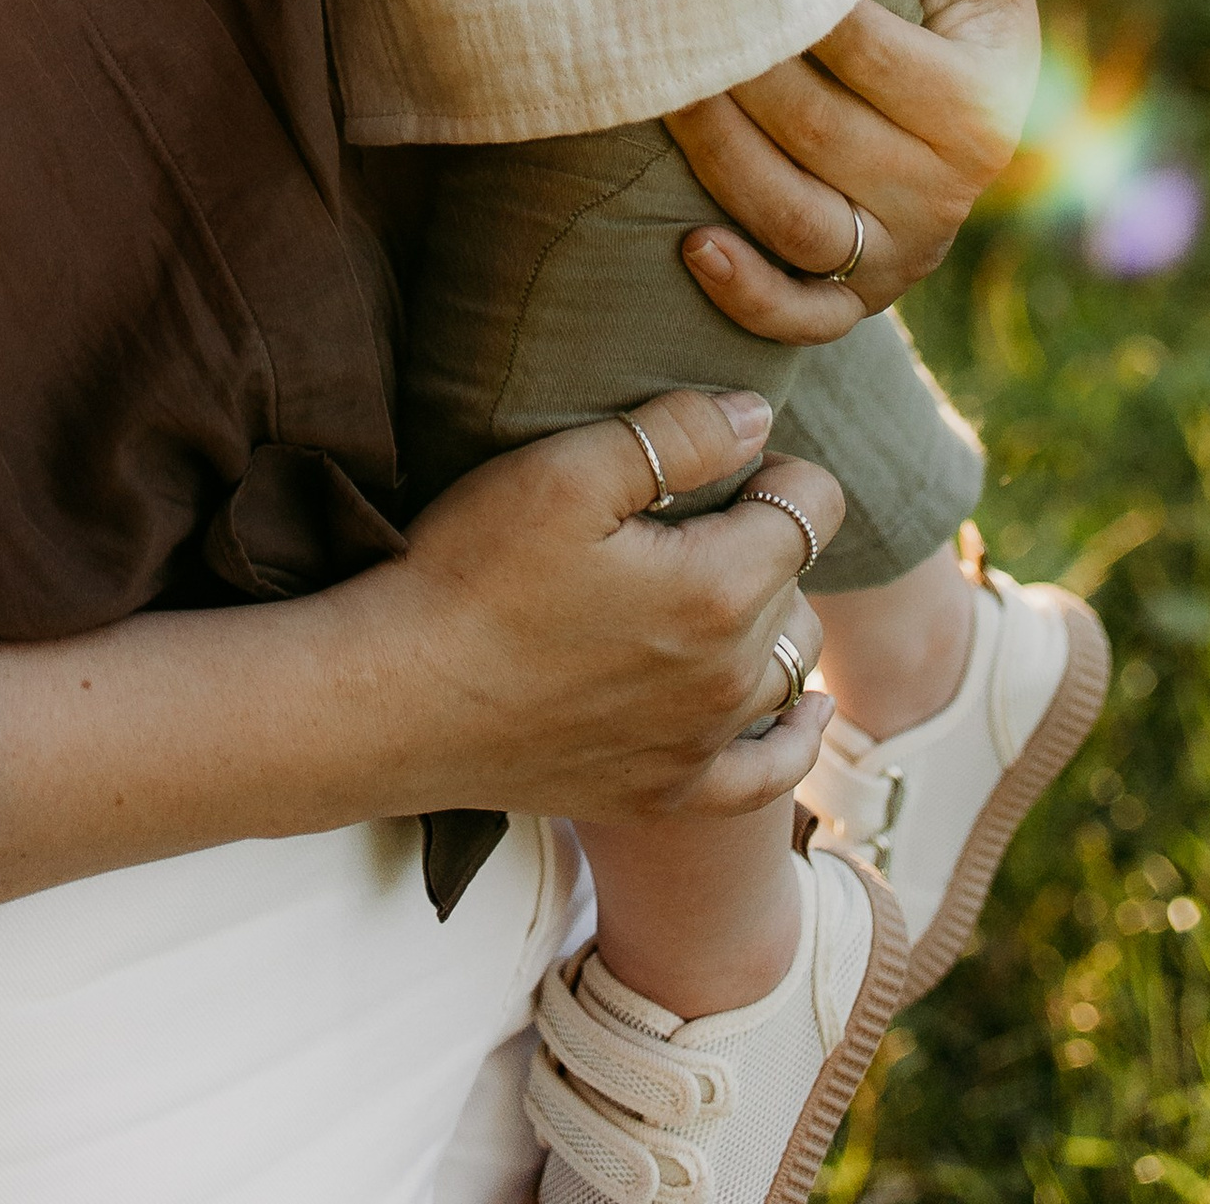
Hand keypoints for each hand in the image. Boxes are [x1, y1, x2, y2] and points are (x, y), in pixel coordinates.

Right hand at [367, 389, 840, 825]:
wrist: (397, 698)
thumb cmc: (471, 572)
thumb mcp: (564, 471)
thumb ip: (676, 434)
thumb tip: (757, 417)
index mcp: (718, 589)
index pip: (811, 506)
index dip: (772, 465)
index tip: (713, 460)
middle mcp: (730, 678)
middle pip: (799, 584)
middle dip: (763, 540)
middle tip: (681, 519)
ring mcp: (701, 745)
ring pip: (790, 667)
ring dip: (767, 621)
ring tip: (708, 587)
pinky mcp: (665, 792)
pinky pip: (769, 774)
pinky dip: (797, 739)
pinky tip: (807, 709)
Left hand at [665, 0, 1039, 341]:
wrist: (952, 109)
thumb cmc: (944, 5)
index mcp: (983, 97)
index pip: (870, 50)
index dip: (794, 5)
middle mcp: (949, 187)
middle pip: (817, 131)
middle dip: (733, 73)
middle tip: (661, 17)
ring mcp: (903, 250)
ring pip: (796, 219)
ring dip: (717, 158)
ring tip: (657, 95)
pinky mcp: (860, 299)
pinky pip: (803, 317)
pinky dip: (747, 294)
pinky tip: (691, 247)